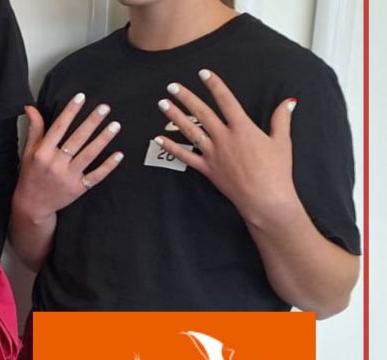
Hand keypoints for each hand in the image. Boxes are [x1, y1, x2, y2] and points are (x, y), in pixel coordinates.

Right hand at [13, 94, 124, 221]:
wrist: (32, 205)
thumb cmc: (30, 176)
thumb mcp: (28, 152)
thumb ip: (34, 129)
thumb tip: (31, 108)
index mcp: (42, 153)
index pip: (58, 128)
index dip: (70, 112)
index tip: (81, 97)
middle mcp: (55, 164)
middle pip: (76, 139)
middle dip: (91, 122)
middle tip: (104, 108)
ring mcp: (68, 177)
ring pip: (88, 155)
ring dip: (103, 140)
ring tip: (115, 125)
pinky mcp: (78, 188)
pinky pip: (96, 176)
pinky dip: (108, 166)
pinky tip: (119, 155)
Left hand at [155, 70, 297, 221]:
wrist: (266, 198)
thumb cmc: (277, 171)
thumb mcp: (282, 142)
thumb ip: (281, 119)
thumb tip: (289, 101)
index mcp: (243, 129)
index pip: (226, 101)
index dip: (215, 85)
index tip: (203, 73)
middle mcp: (225, 138)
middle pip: (202, 113)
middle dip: (186, 97)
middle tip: (172, 86)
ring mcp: (213, 154)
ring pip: (190, 131)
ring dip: (174, 116)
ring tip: (163, 104)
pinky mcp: (207, 169)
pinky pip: (185, 156)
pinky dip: (170, 148)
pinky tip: (158, 139)